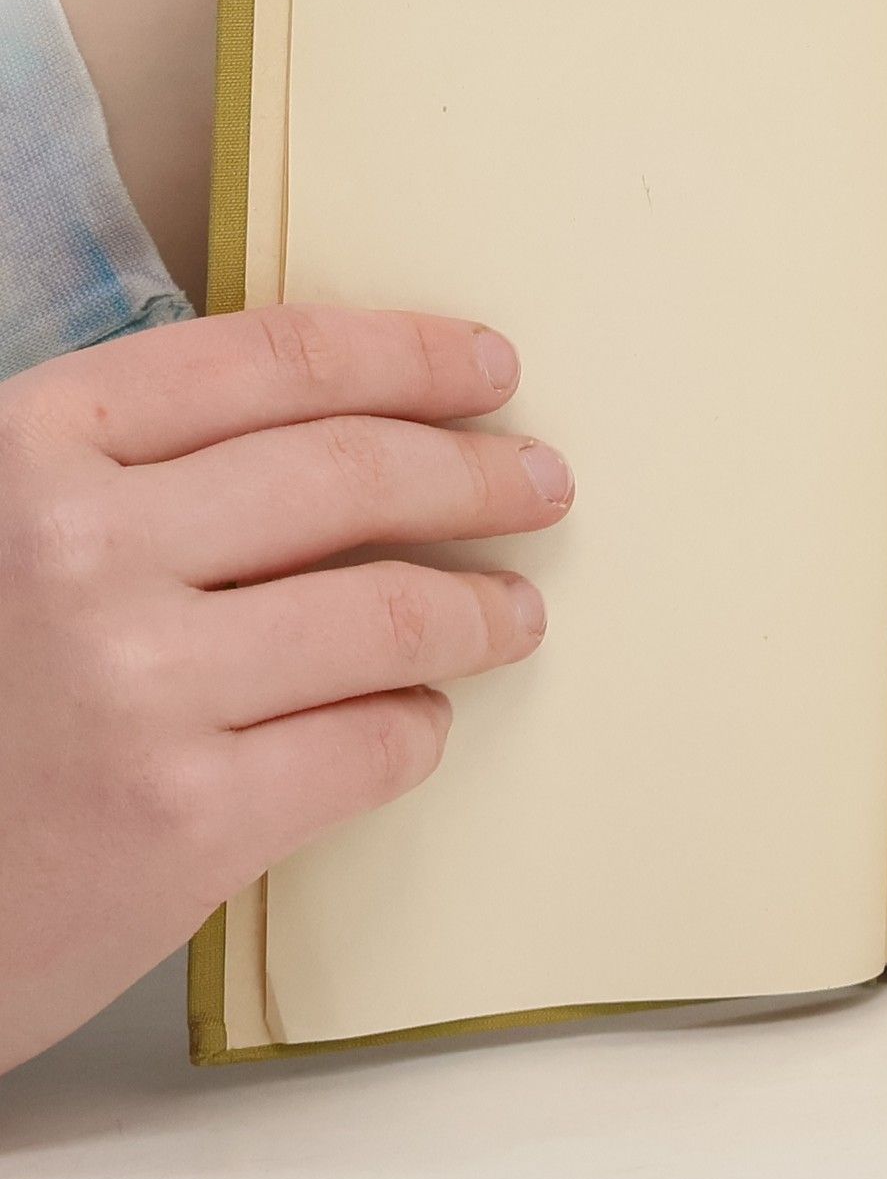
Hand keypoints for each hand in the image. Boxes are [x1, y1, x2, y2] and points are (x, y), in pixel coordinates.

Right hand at [0, 307, 572, 1072]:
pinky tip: (419, 722)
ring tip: (515, 614)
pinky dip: (417, 728)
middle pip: (355, 474)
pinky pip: (369, 745)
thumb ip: (128, 473)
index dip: (410, 356)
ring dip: (482, 610)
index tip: (493, 366)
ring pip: (389, 614)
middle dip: (479, 472)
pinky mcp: (180, 823)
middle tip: (543, 482)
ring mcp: (135, 688)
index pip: (275, 362)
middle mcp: (81, 550)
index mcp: (27, 448)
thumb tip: (345, 430)